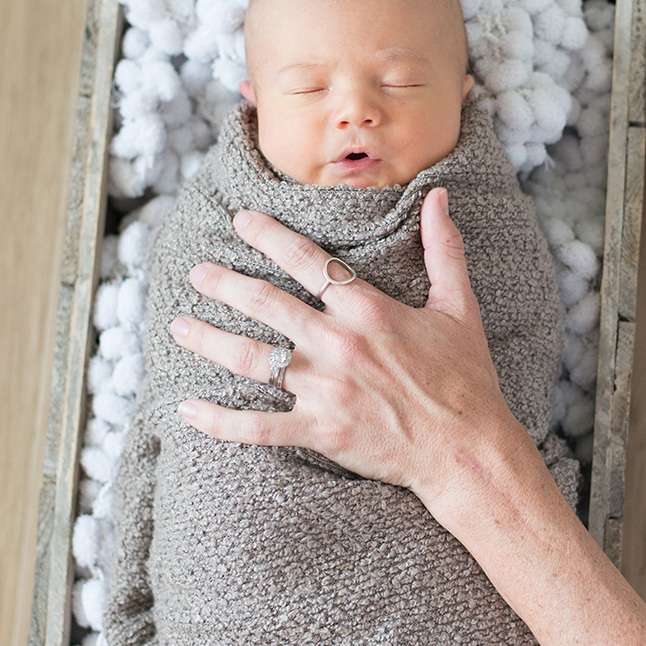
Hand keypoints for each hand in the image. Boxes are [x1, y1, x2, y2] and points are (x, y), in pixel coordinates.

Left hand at [170, 188, 514, 503]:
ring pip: (251, 359)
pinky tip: (187, 409)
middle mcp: (338, 344)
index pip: (308, 262)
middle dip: (224, 284)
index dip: (270, 237)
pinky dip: (219, 421)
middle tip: (196, 272)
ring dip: (210, 340)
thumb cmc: (465, 379)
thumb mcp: (459, 306)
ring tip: (178, 326)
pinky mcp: (320, 431)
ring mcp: (325, 390)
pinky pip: (257, 427)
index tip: (240, 221)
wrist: (467, 448)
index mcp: (367, 310)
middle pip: (266, 305)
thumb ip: (443, 249)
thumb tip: (440, 197)